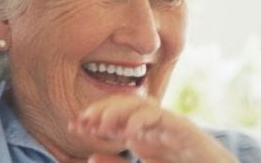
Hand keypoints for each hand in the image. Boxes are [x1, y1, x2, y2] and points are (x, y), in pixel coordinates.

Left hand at [71, 95, 234, 162]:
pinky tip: (128, 132)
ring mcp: (172, 127)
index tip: (74, 126)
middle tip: (82, 122)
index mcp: (145, 136)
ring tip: (101, 125)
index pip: (116, 115)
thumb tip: (92, 156)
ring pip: (142, 104)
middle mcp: (157, 127)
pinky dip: (143, 120)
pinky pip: (162, 118)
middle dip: (102, 109)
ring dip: (119, 110)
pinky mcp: (186, 132)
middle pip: (126, 104)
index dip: (94, 117)